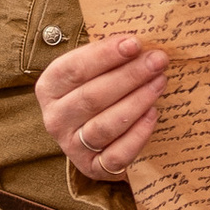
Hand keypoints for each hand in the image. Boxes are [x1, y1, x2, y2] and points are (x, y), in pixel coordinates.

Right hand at [35, 33, 168, 182]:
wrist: (92, 133)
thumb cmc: (96, 89)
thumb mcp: (92, 70)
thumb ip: (107, 56)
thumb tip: (137, 42)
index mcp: (49, 87)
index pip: (74, 69)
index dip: (105, 55)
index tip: (135, 43)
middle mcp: (55, 118)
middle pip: (92, 96)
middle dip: (129, 76)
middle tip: (157, 61)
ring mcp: (72, 146)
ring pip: (105, 126)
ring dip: (136, 102)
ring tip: (159, 83)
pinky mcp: (92, 168)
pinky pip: (117, 155)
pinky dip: (137, 135)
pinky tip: (153, 114)